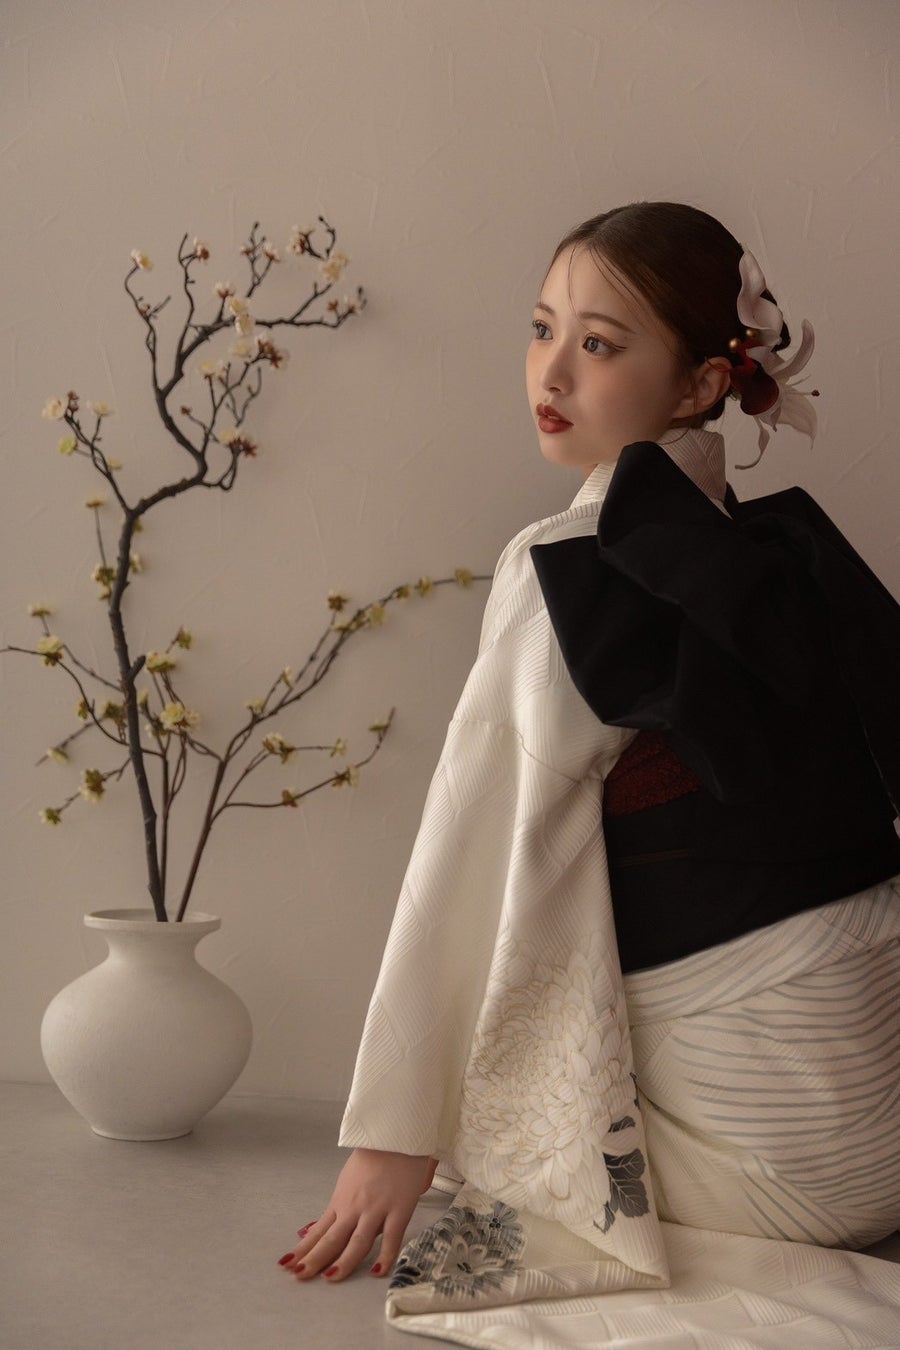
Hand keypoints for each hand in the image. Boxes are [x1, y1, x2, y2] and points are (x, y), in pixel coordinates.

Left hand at [278, 1148, 437, 1283]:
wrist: (395, 1136)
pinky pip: (392, 1237)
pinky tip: (378, 1271)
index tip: (289, 1265)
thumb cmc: (374, 1155)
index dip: (304, 1250)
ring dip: (344, 1262)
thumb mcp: (348, 1180)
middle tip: (299, 1275)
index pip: (319, 1232)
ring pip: (358, 1242)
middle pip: (332, 1239)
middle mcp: (354, 1208)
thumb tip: (321, 1227)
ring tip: (331, 1278)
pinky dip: (386, 1256)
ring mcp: (376, 1210)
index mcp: (341, 1201)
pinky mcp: (399, 1210)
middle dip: (314, 1259)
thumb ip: (340, 1205)